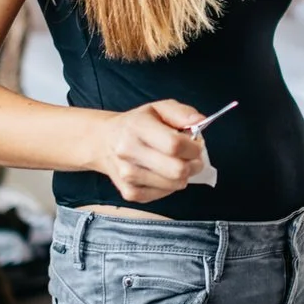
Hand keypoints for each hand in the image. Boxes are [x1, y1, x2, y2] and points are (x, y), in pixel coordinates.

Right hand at [89, 99, 206, 202]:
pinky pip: (163, 195)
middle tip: (192, 158)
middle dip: (194, 164)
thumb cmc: (137, 124)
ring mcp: (127, 175)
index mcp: (137, 127)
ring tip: (176, 163)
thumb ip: (182, 113)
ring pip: (173, 185)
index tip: (197, 145)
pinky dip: (170, 186)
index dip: (194, 147)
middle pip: (177, 170)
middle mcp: (128, 151)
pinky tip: (164, 174)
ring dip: (183, 176)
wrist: (104, 141)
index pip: (174, 144)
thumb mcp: (158, 108)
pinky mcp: (128, 192)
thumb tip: (200, 122)